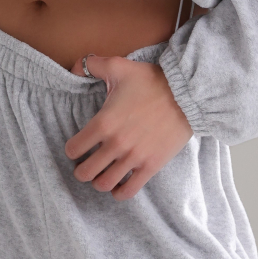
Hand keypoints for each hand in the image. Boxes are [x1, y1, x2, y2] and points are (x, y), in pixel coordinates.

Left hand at [65, 55, 192, 199]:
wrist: (186, 94)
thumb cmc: (151, 80)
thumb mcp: (119, 66)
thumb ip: (92, 65)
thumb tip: (75, 69)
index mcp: (104, 122)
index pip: (74, 149)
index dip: (72, 149)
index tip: (76, 147)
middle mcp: (115, 144)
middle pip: (85, 172)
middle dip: (81, 170)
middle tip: (85, 164)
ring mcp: (133, 158)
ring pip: (104, 184)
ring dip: (98, 182)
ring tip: (101, 174)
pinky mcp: (151, 166)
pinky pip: (128, 191)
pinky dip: (119, 193)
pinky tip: (117, 186)